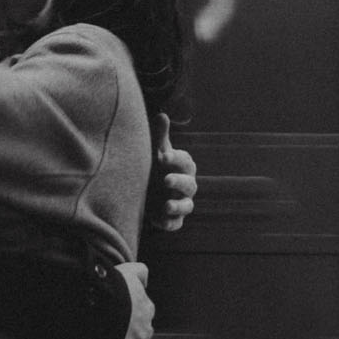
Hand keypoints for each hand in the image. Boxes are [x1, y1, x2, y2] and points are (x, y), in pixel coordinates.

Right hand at [112, 260, 155, 338]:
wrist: (98, 306)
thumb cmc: (111, 287)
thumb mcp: (128, 270)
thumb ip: (141, 271)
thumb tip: (146, 278)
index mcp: (145, 307)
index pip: (144, 308)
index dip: (132, 308)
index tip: (121, 307)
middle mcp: (145, 326)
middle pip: (143, 328)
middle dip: (134, 327)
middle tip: (117, 323)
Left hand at [151, 113, 195, 232]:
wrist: (148, 187)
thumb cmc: (156, 165)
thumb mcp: (157, 151)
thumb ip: (160, 137)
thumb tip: (162, 115)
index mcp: (184, 166)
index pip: (185, 161)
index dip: (175, 158)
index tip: (161, 156)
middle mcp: (187, 185)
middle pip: (189, 184)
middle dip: (178, 182)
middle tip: (165, 180)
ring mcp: (182, 202)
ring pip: (187, 206)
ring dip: (177, 206)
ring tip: (165, 205)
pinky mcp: (173, 218)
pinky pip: (175, 223)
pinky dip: (169, 223)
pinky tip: (158, 221)